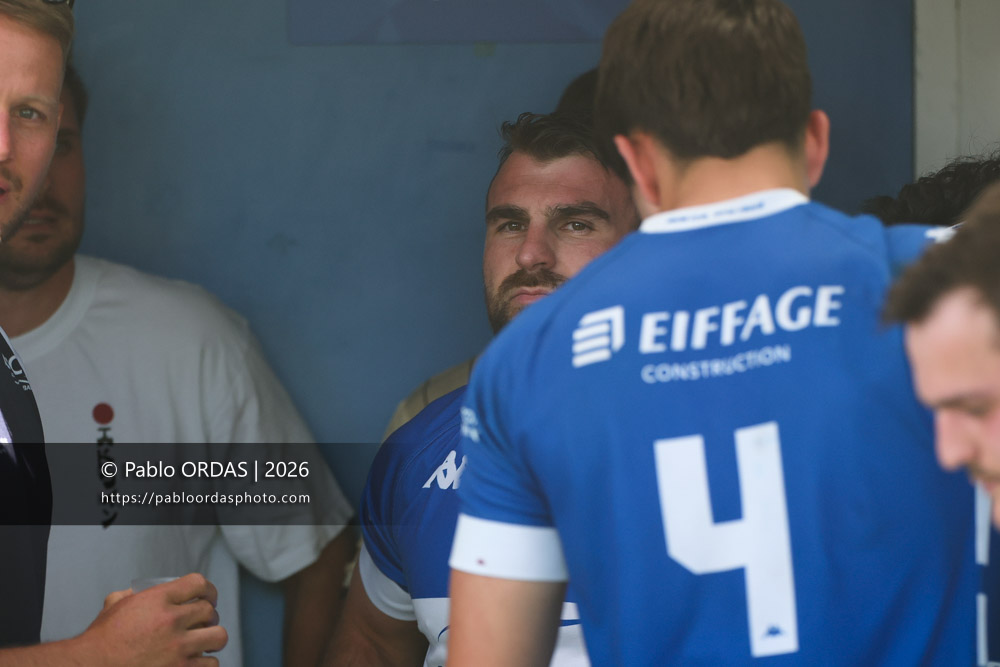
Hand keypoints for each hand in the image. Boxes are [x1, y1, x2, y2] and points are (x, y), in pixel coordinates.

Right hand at [77, 573, 227, 666]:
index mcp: (157, 599)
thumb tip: (133, 593)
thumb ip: (127, 595)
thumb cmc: (100, 641)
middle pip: (209, 610)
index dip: (208, 590)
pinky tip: (198, 662)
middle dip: (208, 616)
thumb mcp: (113, 607)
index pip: (198, 583)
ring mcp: (178, 647)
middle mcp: (171, 620)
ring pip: (218, 636)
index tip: (208, 597)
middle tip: (202, 623)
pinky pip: (211, 664)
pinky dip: (206, 663)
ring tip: (206, 642)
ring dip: (213, 639)